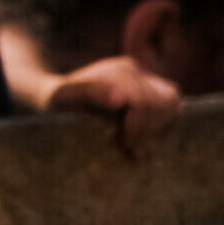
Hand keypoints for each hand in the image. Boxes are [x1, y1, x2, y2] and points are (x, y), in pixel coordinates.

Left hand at [42, 56, 179, 159]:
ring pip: (170, 102)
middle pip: (163, 101)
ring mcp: (141, 78)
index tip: (126, 150)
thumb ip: (88, 94)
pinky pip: (168, 106)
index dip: (138, 129)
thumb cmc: (55, 101)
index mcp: (118, 71)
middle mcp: (132, 70)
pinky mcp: (146, 90)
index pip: (144, 102)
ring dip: (156, 130)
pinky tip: (140, 142)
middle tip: (131, 154)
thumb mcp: (62, 99)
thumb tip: (120, 99)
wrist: (53, 98)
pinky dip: (159, 127)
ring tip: (136, 149)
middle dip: (149, 130)